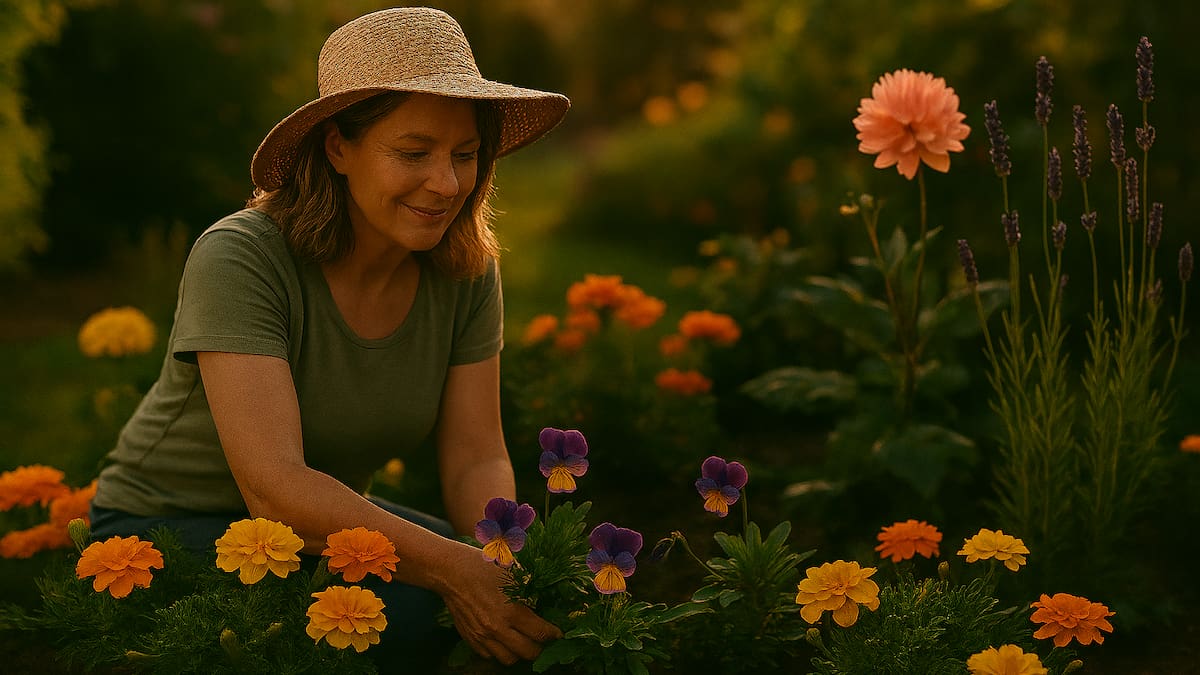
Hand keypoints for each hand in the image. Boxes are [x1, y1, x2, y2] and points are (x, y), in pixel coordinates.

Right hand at [439, 543, 562, 664]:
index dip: (553, 634)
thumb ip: (530, 591)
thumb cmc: (484, 567)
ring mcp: (482, 636)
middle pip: (528, 653)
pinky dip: (499, 651)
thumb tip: (545, 602)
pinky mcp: (470, 639)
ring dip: (518, 652)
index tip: (557, 633)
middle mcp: (497, 628)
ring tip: (522, 641)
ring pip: (508, 659)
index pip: (540, 633)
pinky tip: (502, 638)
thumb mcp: (513, 574)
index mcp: (511, 610)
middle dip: (539, 647)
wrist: (451, 572)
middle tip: (541, 638)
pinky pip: (489, 655)